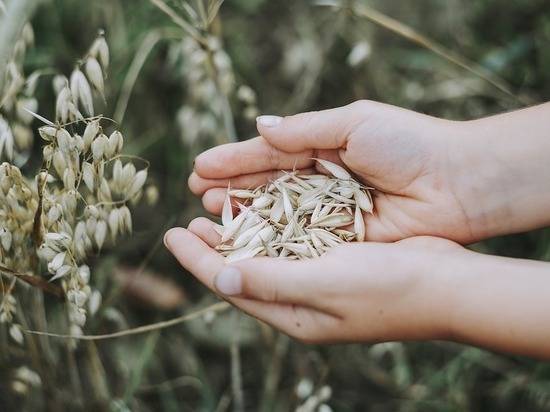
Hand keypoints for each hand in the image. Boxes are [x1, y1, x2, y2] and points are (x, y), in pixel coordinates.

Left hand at [166, 219, 549, 357]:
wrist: (445, 284)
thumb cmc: (387, 288)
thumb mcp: (323, 285)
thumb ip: (271, 281)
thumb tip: (219, 277)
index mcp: (292, 314)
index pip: (231, 284)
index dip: (197, 260)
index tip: (170, 234)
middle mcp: (301, 300)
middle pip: (243, 270)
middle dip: (213, 246)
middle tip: (186, 221)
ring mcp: (319, 280)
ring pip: (266, 254)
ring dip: (240, 232)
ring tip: (215, 210)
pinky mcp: (337, 260)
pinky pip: (292, 242)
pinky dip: (271, 225)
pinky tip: (262, 208)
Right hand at [189, 100, 484, 242]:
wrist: (457, 183)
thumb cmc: (408, 144)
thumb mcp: (353, 123)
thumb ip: (303, 129)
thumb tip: (259, 127)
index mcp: (322, 147)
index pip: (268, 154)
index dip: (234, 160)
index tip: (200, 167)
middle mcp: (320, 182)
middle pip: (266, 186)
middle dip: (232, 188)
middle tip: (197, 194)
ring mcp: (328, 212)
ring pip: (277, 215)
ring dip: (244, 214)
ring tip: (210, 214)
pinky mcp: (341, 240)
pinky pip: (299, 240)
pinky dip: (272, 239)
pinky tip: (245, 239)